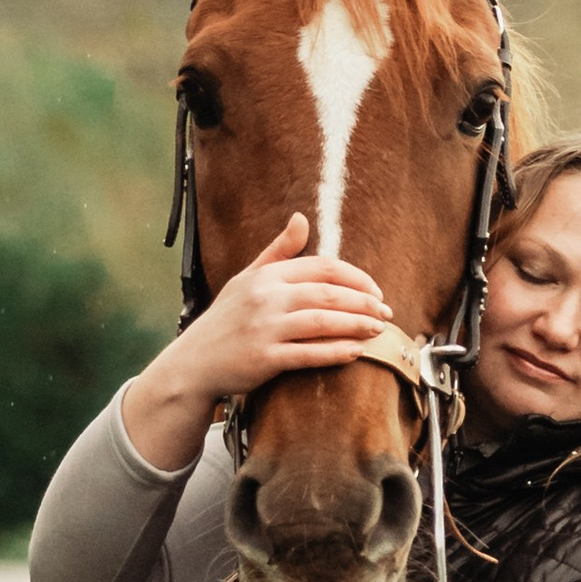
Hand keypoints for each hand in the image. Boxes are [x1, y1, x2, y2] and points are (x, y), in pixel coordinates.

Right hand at [121, 215, 391, 472]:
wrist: (195, 362)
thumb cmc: (226, 320)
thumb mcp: (247, 279)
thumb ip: (278, 251)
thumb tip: (302, 218)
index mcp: (266, 276)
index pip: (322, 268)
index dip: (355, 278)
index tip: (375, 291)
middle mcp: (265, 298)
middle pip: (328, 294)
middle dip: (364, 303)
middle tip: (386, 312)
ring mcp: (264, 328)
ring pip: (322, 322)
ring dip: (356, 325)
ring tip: (378, 329)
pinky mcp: (264, 359)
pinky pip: (308, 353)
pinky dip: (335, 352)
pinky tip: (356, 352)